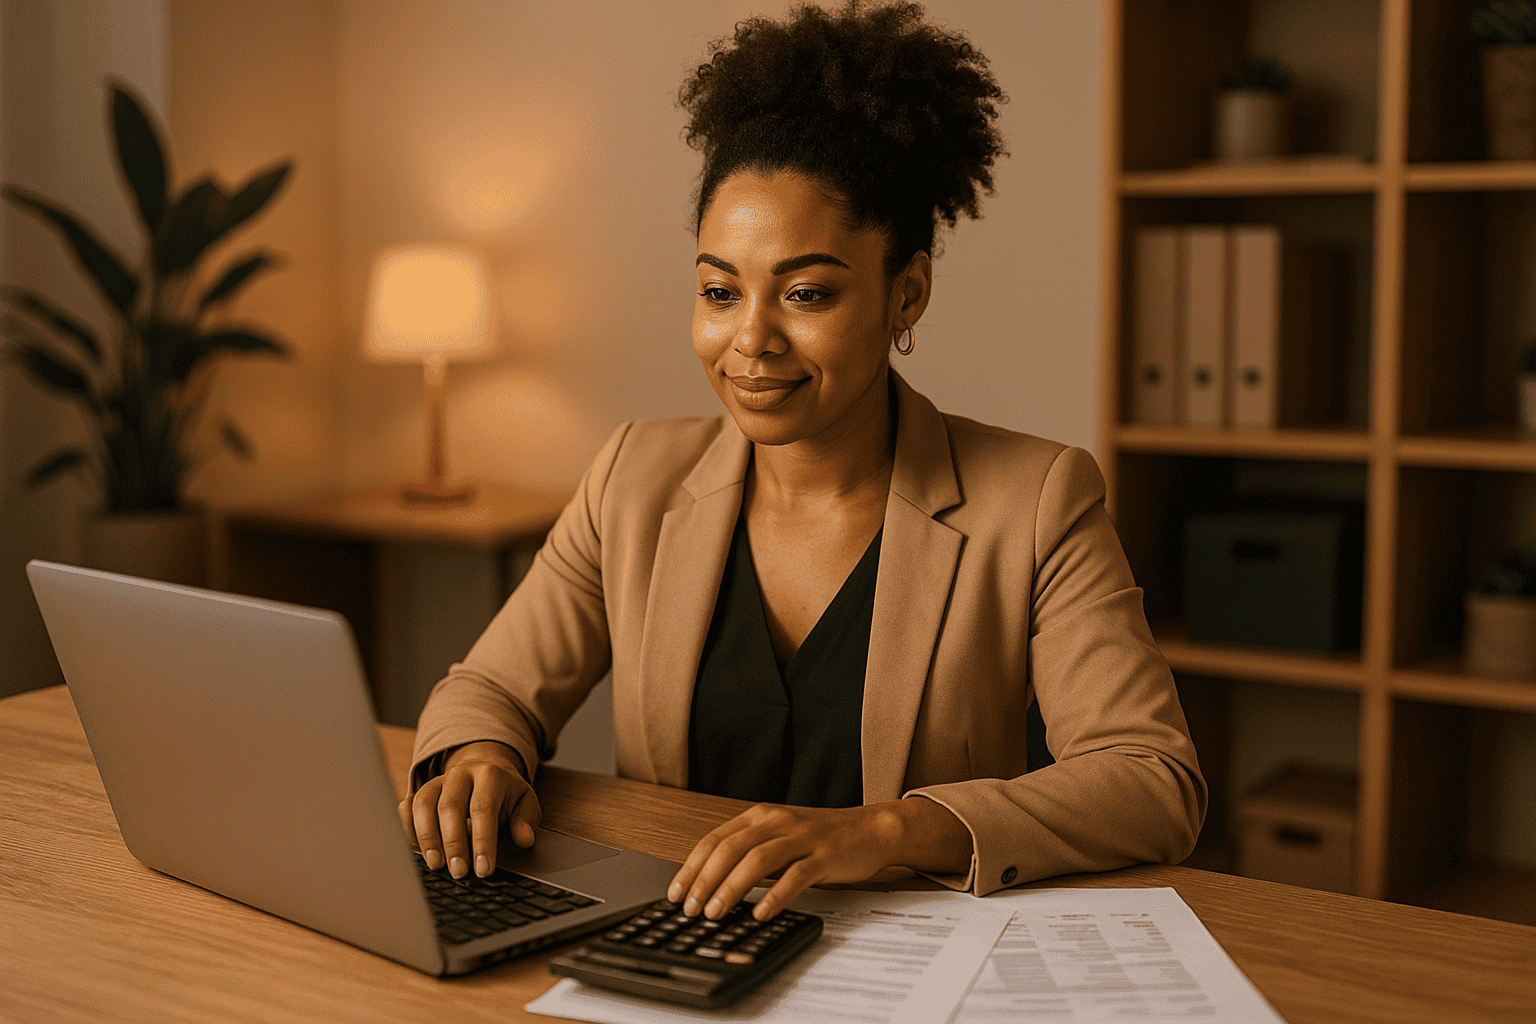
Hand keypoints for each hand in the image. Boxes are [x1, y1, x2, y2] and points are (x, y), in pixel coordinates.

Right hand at [398, 740, 539, 878]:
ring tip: (436, 865)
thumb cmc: (505, 793)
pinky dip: (408, 828)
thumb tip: (524, 839)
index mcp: (490, 774)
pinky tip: (417, 850)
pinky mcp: (420, 790)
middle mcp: (460, 774)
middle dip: (454, 843)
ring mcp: (437, 780)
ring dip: (428, 838)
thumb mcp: (525, 801)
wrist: (485, 769)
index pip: (483, 808)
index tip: (484, 869)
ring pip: (424, 805)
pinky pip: (407, 806)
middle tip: (459, 872)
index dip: (483, 841)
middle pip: (450, 807)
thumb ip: (526, 820)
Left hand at [666, 798, 970, 921]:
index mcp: (760, 816)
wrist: (871, 829)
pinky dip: (774, 895)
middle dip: (704, 880)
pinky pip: (795, 875)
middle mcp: (777, 822)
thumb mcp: (779, 837)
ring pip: (757, 860)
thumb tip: (712, 883)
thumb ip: (750, 852)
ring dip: (731, 887)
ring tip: (715, 912)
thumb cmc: (822, 837)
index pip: (715, 839)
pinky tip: (761, 912)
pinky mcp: (824, 856)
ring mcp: (802, 837)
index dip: (691, 867)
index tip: (676, 893)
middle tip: (690, 908)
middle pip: (730, 848)